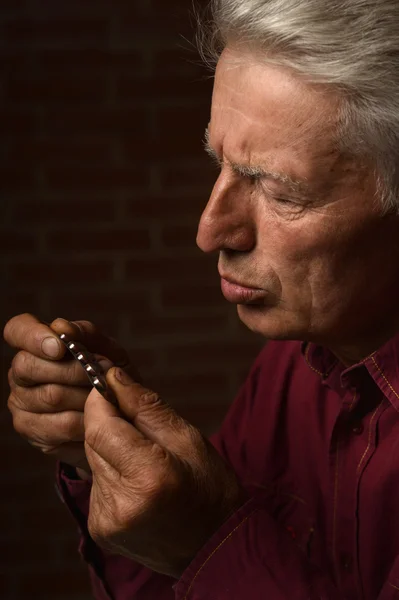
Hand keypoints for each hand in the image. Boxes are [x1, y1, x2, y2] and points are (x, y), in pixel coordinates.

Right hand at [3, 313, 134, 473]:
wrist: (121, 414)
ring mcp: (21, 401)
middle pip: (28, 366)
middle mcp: (21, 372)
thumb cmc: (110, 376)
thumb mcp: (108, 350)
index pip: (17, 329)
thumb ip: (86, 334)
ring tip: (105, 396)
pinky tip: (98, 416)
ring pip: (49, 396)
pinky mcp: (31, 429)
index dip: (34, 336)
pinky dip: (87, 420)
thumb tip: (63, 327)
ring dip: (85, 396)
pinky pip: (60, 424)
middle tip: (99, 375)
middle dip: (72, 371)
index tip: (60, 347)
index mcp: (36, 344)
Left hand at [84, 367, 247, 578]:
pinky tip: (136, 479)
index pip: (100, 425)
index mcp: (148, 477)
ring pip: (92, 460)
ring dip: (111, 448)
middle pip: (93, 441)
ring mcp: (106, 521)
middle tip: (139, 422)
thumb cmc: (210, 488)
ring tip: (145, 457)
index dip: (101, 401)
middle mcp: (120, 503)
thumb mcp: (188, 438)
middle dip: (109, 422)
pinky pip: (96, 483)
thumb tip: (113, 377)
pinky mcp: (99, 529)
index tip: (110, 386)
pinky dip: (112, 472)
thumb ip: (147, 407)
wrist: (213, 547)